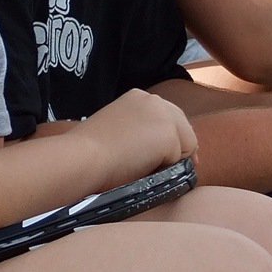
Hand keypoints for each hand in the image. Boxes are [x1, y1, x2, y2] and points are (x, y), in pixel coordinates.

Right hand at [76, 88, 198, 187]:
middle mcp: (154, 100)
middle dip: (180, 148)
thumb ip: (136, 131)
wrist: (83, 157)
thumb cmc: (89, 150)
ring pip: (187, 143)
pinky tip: (152, 174)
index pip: (168, 117)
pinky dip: (171, 170)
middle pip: (183, 127)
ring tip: (156, 173)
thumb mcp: (116, 130)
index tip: (163, 156)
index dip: (169, 138)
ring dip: (175, 159)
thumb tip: (153, 149)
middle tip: (171, 169)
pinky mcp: (170, 135)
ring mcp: (164, 115)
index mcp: (139, 96)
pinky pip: (182, 159)